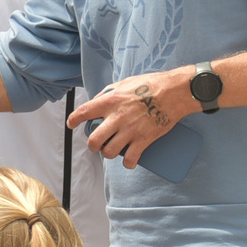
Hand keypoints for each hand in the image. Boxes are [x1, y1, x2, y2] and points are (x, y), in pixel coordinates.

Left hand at [68, 69, 195, 167]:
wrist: (174, 92)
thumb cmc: (151, 84)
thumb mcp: (125, 82)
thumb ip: (109, 92)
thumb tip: (97, 100)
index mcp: (110, 101)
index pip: (84, 112)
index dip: (74, 119)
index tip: (72, 124)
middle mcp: (117, 117)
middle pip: (94, 140)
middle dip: (93, 145)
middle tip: (97, 143)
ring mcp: (130, 130)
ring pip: (109, 152)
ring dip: (108, 154)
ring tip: (113, 150)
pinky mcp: (144, 140)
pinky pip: (130, 159)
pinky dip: (128, 163)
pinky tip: (129, 162)